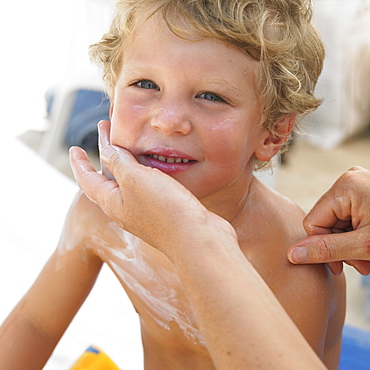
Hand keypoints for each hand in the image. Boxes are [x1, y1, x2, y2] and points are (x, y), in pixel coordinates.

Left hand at [69, 120, 235, 261]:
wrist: (197, 238)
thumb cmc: (165, 209)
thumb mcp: (135, 179)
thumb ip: (119, 163)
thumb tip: (107, 152)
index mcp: (112, 202)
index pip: (87, 180)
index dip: (79, 163)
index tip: (73, 148)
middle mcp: (125, 208)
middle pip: (108, 177)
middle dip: (105, 152)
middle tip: (105, 129)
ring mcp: (144, 212)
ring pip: (128, 181)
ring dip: (124, 160)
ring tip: (129, 142)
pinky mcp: (162, 212)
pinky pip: (145, 186)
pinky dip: (142, 170)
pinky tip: (152, 164)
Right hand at [288, 166, 369, 274]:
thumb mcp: (365, 245)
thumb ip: (328, 249)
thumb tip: (292, 255)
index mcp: (345, 186)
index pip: (313, 223)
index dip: (323, 247)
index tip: (342, 267)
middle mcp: (348, 179)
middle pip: (326, 222)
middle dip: (340, 247)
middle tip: (362, 264)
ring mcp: (357, 183)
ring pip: (338, 221)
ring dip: (350, 243)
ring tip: (368, 258)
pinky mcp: (364, 189)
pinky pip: (349, 214)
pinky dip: (357, 233)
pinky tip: (369, 245)